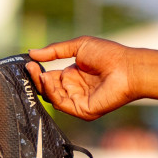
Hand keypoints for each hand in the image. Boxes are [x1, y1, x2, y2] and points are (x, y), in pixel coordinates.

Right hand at [27, 37, 157, 119]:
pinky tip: (48, 80)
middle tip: (29, 68)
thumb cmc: (109, 54)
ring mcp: (79, 100)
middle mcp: (75, 88)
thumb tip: (31, 52)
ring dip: (42, 85)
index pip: (49, 77)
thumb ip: (55, 50)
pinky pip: (62, 104)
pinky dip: (52, 93)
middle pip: (48, 89)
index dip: (38, 72)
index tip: (29, 63)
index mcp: (74, 75)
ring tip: (38, 72)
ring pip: (52, 97)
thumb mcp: (79, 46)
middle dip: (37, 79)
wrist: (128, 67)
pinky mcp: (83, 110)